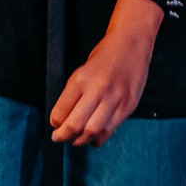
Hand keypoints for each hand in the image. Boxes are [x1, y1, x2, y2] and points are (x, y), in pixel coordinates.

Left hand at [49, 0, 157, 144]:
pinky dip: (98, 138)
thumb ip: (73, 94)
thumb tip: (63, 118)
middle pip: (75, 125)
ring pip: (93, 131)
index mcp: (81, 79)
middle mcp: (98, 90)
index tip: (54, 125)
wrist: (131, 44)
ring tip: (76, 139)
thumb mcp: (82, 71)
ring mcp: (115, 99)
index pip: (61, 112)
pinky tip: (94, 135)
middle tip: (59, 138)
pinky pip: (109, 130)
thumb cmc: (105, 56)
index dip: (54, 123)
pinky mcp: (127, 106)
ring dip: (81, 141)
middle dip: (63, 136)